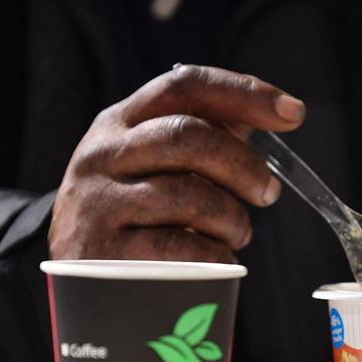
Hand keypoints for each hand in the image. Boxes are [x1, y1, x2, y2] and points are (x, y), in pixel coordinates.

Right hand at [49, 65, 305, 262]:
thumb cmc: (126, 214)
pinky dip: (214, 254)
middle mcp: (103, 153)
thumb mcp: (148, 165)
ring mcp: (98, 201)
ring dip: (232, 218)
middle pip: (190, 137)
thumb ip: (197, 139)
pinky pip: (178, 246)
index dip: (244, 93)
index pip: (185, 86)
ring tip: (239, 233)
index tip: (292, 113)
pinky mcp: (104, 252)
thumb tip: (258, 116)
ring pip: (187, 195)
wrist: (70, 275)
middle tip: (268, 192)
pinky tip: (219, 259)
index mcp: (120, 122)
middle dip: (244, 165)